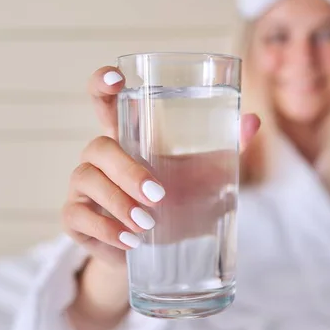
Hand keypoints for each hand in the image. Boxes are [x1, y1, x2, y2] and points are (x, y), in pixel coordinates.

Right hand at [63, 67, 259, 329]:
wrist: (162, 250)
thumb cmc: (181, 200)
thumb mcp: (206, 174)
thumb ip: (229, 147)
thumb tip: (253, 121)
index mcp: (129, 137)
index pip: (105, 102)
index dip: (102, 84)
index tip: (116, 78)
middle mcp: (101, 156)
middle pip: (99, 147)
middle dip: (126, 170)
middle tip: (159, 195)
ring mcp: (83, 186)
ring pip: (86, 180)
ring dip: (118, 202)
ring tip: (148, 224)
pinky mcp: (76, 217)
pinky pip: (77, 216)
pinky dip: (106, 229)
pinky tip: (130, 241)